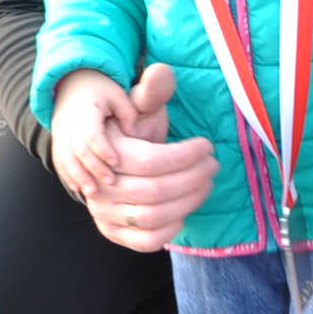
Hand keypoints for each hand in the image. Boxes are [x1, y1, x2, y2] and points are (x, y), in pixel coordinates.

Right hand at [55, 63, 218, 251]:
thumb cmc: (131, 129)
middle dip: (193, 178)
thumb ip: (151, 92)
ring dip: (188, 201)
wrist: (109, 158)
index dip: (185, 156)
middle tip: (213, 165)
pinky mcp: (112, 232)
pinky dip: (170, 229)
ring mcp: (103, 213)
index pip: (151, 161)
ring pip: (153, 217)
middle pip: (155, 191)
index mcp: (106, 153)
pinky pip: (144, 241)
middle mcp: (99, 187)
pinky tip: (185, 210)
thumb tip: (162, 71)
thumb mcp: (139, 106)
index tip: (207, 145)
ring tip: (206, 183)